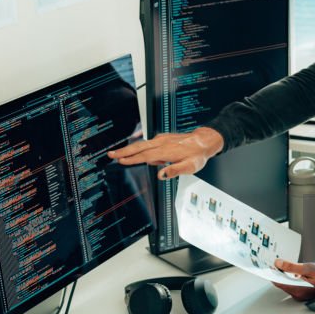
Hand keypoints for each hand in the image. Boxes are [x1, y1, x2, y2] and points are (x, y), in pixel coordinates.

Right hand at [107, 127, 223, 179]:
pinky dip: (138, 147)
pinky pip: (147, 143)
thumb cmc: (197, 155)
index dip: (133, 159)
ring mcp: (161, 139)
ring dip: (128, 148)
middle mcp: (162, 143)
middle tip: (110, 154)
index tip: (121, 161)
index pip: (146, 156)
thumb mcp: (190, 167)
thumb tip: (161, 175)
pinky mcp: (162, 138)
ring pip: (141, 144)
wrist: (203, 140)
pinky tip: (136, 152)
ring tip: (117, 153)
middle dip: (124, 151)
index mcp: (167, 151)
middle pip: (139, 147)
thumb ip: (175, 171)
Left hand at [272, 259, 314, 300]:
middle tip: (276, 263)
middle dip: (278, 273)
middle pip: (281, 283)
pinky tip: (293, 272)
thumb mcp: (307, 268)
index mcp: (298, 289)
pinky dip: (290, 278)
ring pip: (286, 284)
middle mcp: (298, 294)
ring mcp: (300, 295)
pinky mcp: (303, 293)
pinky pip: (292, 285)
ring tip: (284, 266)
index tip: (269, 266)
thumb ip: (291, 266)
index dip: (272, 273)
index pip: (278, 282)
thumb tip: (278, 264)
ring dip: (284, 275)